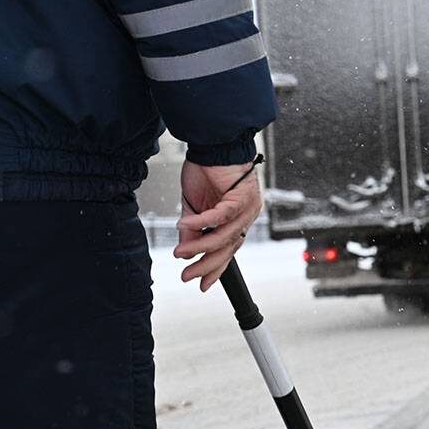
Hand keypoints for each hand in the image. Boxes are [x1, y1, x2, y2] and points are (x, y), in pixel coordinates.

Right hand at [175, 160, 262, 291]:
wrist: (212, 144)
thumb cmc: (207, 170)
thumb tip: (185, 250)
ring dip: (200, 245)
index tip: (201, 284)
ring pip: (225, 235)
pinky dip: (202, 221)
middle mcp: (247, 215)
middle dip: (206, 264)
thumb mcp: (194, 206)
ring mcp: (248, 206)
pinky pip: (221, 215)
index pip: (229, 250)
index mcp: (239, 219)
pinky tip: (184, 224)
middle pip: (228, 248)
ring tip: (180, 252)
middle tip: (186, 275)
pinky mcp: (242, 194)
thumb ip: (192, 229)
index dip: (215, 268)